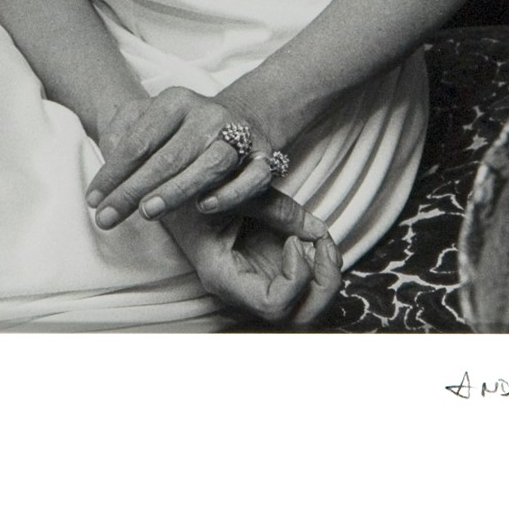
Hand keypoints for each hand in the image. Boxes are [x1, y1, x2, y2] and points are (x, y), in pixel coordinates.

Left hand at [88, 86, 280, 229]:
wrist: (241, 116)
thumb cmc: (184, 129)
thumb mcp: (152, 120)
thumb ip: (123, 135)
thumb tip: (106, 163)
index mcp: (176, 101)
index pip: (139, 141)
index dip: (113, 172)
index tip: (93, 201)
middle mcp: (207, 114)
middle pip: (168, 156)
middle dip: (133, 189)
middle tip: (107, 217)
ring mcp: (237, 135)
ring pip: (209, 164)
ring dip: (177, 190)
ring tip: (147, 211)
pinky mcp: (264, 156)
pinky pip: (252, 177)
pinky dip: (230, 192)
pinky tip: (205, 206)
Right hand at [167, 191, 343, 328]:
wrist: (182, 194)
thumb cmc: (199, 191)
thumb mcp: (233, 190)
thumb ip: (276, 208)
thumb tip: (317, 233)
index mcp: (224, 277)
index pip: (272, 306)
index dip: (294, 279)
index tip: (292, 241)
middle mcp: (244, 291)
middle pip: (299, 318)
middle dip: (324, 285)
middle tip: (322, 245)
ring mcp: (260, 284)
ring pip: (308, 308)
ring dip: (327, 278)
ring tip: (322, 243)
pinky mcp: (271, 273)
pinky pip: (306, 286)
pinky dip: (321, 268)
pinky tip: (315, 241)